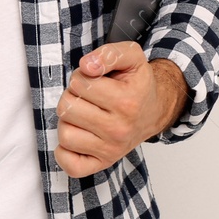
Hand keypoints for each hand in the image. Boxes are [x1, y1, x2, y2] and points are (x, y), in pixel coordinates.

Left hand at [55, 41, 186, 176]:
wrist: (153, 111)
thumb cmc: (137, 85)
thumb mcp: (131, 57)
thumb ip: (109, 54)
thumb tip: (87, 66)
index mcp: (126, 102)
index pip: (79, 82)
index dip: (82, 77)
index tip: (95, 81)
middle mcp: (119, 129)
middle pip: (66, 107)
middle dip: (73, 97)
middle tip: (89, 98)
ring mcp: (111, 150)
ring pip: (65, 133)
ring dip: (69, 121)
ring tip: (85, 115)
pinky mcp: (102, 164)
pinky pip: (69, 164)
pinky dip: (66, 152)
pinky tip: (79, 136)